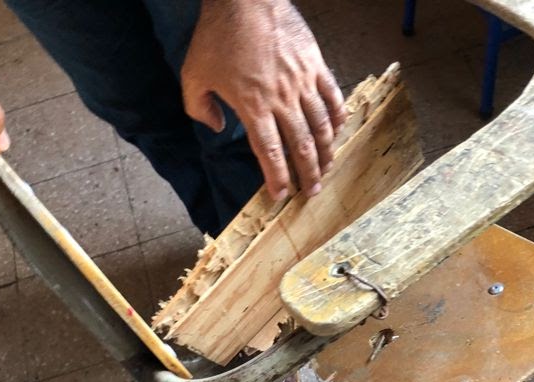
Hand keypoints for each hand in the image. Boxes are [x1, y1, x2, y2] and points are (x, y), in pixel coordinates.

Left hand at [182, 0, 345, 199]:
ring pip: (321, 125)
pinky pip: (332, 95)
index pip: (269, 152)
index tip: (280, 195)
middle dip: (308, 173)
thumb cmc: (217, 35)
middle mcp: (281, 99)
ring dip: (326, 151)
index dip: (277, 177)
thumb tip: (216, 129)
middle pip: (301, 146)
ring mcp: (302, 81)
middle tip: (311, 191)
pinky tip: (339, 128)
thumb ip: (199, 108)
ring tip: (328, 167)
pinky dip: (337, 115)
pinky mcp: (314, 63)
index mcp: (253, 106)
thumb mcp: (193, 74)